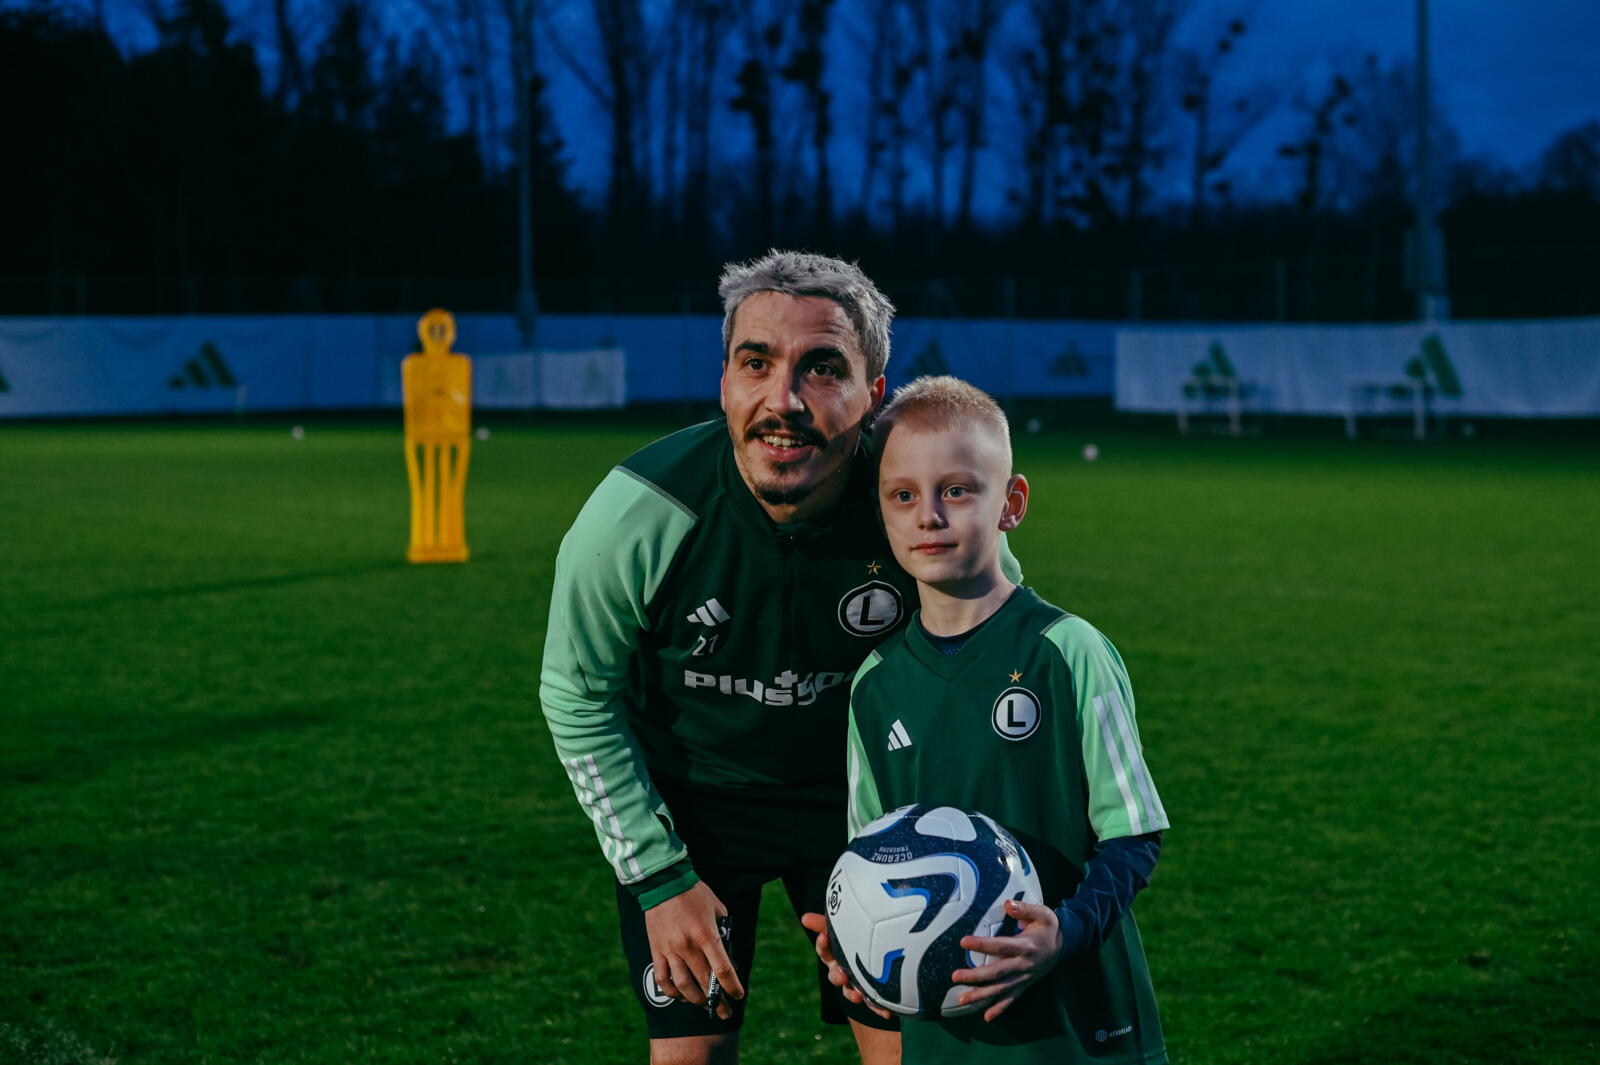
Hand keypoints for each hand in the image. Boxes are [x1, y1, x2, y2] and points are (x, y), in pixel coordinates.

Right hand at [644, 882, 743, 1019]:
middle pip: (704, 982)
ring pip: (683, 986)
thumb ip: (724, 929)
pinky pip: (663, 979)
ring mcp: (670, 950)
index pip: (723, 969)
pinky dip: (671, 992)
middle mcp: (688, 946)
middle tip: (724, 1012)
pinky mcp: (656, 950)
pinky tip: (680, 996)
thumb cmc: (695, 893)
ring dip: (695, 1000)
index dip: (732, 987)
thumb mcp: (718, 907)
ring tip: (703, 1005)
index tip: (738, 996)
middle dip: (717, 1001)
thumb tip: (727, 951)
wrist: (664, 882)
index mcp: (706, 935)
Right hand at [799, 911, 892, 1019]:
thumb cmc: (855, 938)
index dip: (823, 945)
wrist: (877, 960)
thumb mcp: (845, 928)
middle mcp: (842, 971)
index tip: (824, 937)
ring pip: (851, 992)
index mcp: (834, 955)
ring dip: (853, 994)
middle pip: (835, 976)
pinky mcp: (870, 996)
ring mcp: (855, 984)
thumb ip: (827, 923)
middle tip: (842, 975)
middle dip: (837, 976)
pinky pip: (872, 1003)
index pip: (824, 950)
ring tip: (859, 995)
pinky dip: (878, 1008)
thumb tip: (804, 917)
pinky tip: (886, 1013)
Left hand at [952, 899, 1063, 1021]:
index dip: (983, 944)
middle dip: (976, 976)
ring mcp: (1024, 977)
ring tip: (962, 999)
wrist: (1065, 946)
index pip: (1001, 946)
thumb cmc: (1048, 927)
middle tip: (955, 976)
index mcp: (1026, 946)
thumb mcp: (1043, 914)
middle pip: (998, 972)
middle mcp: (1024, 964)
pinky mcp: (1024, 985)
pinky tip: (986, 1017)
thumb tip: (1008, 903)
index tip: (964, 941)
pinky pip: (1012, 999)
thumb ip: (1025, 908)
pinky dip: (999, 1009)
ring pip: (1001, 989)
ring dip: (981, 996)